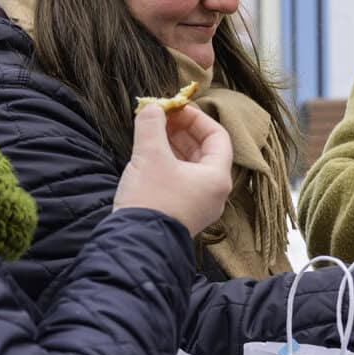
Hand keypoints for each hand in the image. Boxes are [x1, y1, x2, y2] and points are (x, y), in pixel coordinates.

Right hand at [114, 103, 232, 235]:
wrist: (135, 246)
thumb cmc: (150, 201)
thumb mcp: (149, 155)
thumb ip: (151, 125)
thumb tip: (152, 108)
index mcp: (217, 178)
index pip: (217, 136)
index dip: (196, 118)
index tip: (175, 109)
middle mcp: (213, 193)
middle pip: (205, 150)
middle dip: (182, 130)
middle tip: (161, 117)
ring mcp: (199, 206)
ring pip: (191, 166)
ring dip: (173, 145)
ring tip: (152, 132)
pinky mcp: (182, 214)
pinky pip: (181, 181)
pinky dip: (168, 164)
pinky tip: (149, 155)